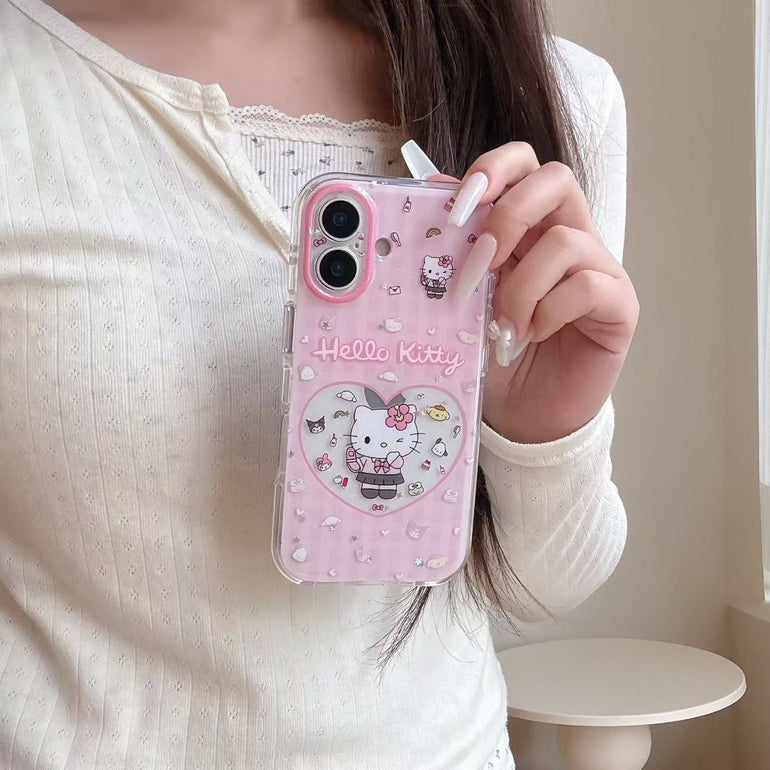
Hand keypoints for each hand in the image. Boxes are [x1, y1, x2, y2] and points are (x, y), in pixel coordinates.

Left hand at [428, 143, 638, 443]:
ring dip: (521, 286)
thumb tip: (435, 196)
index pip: (524, 165)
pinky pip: (587, 286)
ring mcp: (598, 270)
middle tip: (482, 261)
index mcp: (529, 228)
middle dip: (509, 214)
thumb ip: (459, 251)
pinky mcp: (618, 305)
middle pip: (555, 179)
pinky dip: (549, 311)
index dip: (494, 168)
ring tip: (505, 326)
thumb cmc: (494, 354)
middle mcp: (568, 238)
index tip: (459, 203)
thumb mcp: (466, 299)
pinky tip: (532, 336)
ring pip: (565, 241)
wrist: (523, 414)